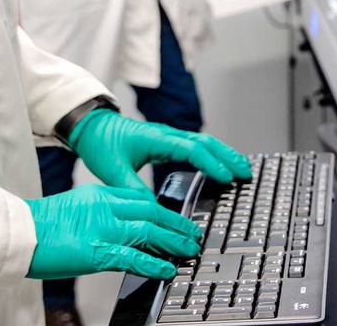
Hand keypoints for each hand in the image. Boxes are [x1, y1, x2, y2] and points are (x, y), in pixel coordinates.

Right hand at [25, 184, 202, 280]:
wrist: (19, 233)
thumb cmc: (39, 225)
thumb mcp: (74, 207)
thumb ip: (98, 211)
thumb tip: (116, 224)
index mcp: (98, 194)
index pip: (139, 198)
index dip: (161, 209)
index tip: (174, 217)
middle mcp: (105, 207)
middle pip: (151, 211)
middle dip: (176, 222)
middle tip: (192, 232)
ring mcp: (103, 229)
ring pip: (149, 231)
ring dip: (173, 241)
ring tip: (189, 249)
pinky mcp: (97, 252)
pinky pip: (133, 257)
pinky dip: (154, 263)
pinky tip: (167, 268)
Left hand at [70, 109, 252, 192]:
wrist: (91, 126)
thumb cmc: (101, 143)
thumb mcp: (113, 171)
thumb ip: (133, 189)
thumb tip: (152, 210)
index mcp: (156, 139)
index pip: (191, 149)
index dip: (211, 163)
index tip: (226, 177)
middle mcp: (166, 135)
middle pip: (205, 142)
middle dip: (227, 156)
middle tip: (246, 172)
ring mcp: (167, 137)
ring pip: (202, 142)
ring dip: (222, 154)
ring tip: (240, 168)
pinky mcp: (165, 142)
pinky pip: (194, 146)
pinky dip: (210, 154)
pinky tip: (217, 165)